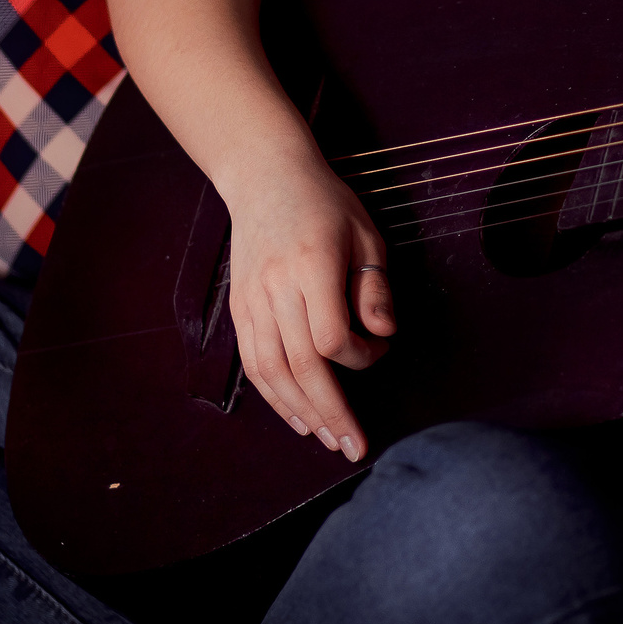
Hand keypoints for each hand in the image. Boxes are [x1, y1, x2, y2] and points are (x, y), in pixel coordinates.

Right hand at [217, 146, 395, 461]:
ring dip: (301, 412)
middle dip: (330, 413)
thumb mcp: (365, 234)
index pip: (330, 338)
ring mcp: (250, 301)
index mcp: (310, 267)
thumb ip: (374, 287)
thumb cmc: (324, 204)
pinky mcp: (239, 308)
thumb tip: (383, 335)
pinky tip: (296, 416)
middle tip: (354, 446)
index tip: (379, 350)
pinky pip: (253, 362)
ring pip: (271, 373)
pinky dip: (274, 395)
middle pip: (299, 367)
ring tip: (327, 440)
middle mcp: (274, 288)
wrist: (265, 177)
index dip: (359, 358)